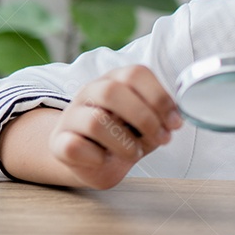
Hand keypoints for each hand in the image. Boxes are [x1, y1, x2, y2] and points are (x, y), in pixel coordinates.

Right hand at [49, 65, 181, 188]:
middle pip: (113, 91)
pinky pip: (75, 146)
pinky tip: (104, 159)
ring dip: (124, 142)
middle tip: (161, 139)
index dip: (159, 98)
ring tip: (134, 153)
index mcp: (114, 80)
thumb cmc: (123, 137)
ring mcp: (71, 115)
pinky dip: (96, 157)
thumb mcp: (147, 124)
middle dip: (144, 118)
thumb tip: (174, 120)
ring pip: (95, 120)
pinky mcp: (58, 142)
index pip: (135, 73)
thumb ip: (159, 117)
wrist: (91, 161)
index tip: (175, 123)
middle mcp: (90, 91)